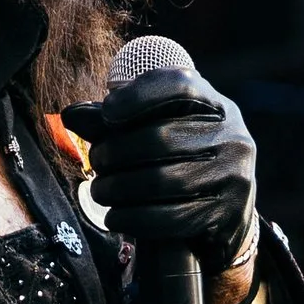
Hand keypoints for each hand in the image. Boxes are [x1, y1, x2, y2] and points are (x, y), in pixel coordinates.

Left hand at [61, 67, 258, 286]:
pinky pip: (170, 217)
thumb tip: (70, 115)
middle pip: (161, 137)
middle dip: (116, 152)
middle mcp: (232, 136)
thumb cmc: (180, 162)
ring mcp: (234, 176)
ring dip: (118, 187)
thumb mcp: (157, 132)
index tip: (107, 111)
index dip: (138, 95)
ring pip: (163, 180)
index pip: (179, 86)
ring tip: (99, 190)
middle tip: (95, 162)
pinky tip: (114, 216)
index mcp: (215, 105)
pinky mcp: (225, 214)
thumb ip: (115, 122)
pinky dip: (133, 217)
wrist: (226, 217)